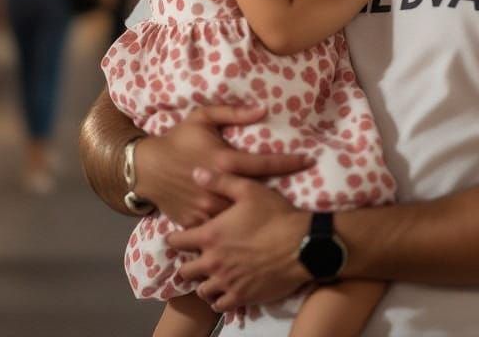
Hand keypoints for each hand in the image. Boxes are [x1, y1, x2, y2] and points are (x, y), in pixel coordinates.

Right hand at [133, 104, 314, 226]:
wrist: (146, 167)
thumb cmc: (178, 138)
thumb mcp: (203, 117)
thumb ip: (233, 112)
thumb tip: (263, 109)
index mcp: (223, 160)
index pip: (264, 163)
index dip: (288, 162)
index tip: (308, 161)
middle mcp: (217, 187)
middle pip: (256, 194)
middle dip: (276, 195)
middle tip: (300, 196)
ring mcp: (206, 208)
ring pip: (239, 216)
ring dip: (257, 216)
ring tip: (279, 216)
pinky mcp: (195, 222)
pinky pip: (220, 228)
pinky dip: (232, 228)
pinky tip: (248, 231)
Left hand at [169, 171, 308, 310]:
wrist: (302, 244)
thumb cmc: (275, 214)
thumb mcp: (249, 190)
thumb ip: (220, 181)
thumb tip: (195, 172)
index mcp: (211, 235)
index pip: (177, 242)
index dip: (176, 239)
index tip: (180, 238)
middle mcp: (213, 262)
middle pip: (185, 271)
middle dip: (188, 264)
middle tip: (198, 258)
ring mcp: (227, 282)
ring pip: (202, 291)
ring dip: (204, 283)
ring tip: (213, 275)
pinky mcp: (241, 297)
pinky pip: (219, 305)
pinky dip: (219, 299)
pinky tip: (226, 290)